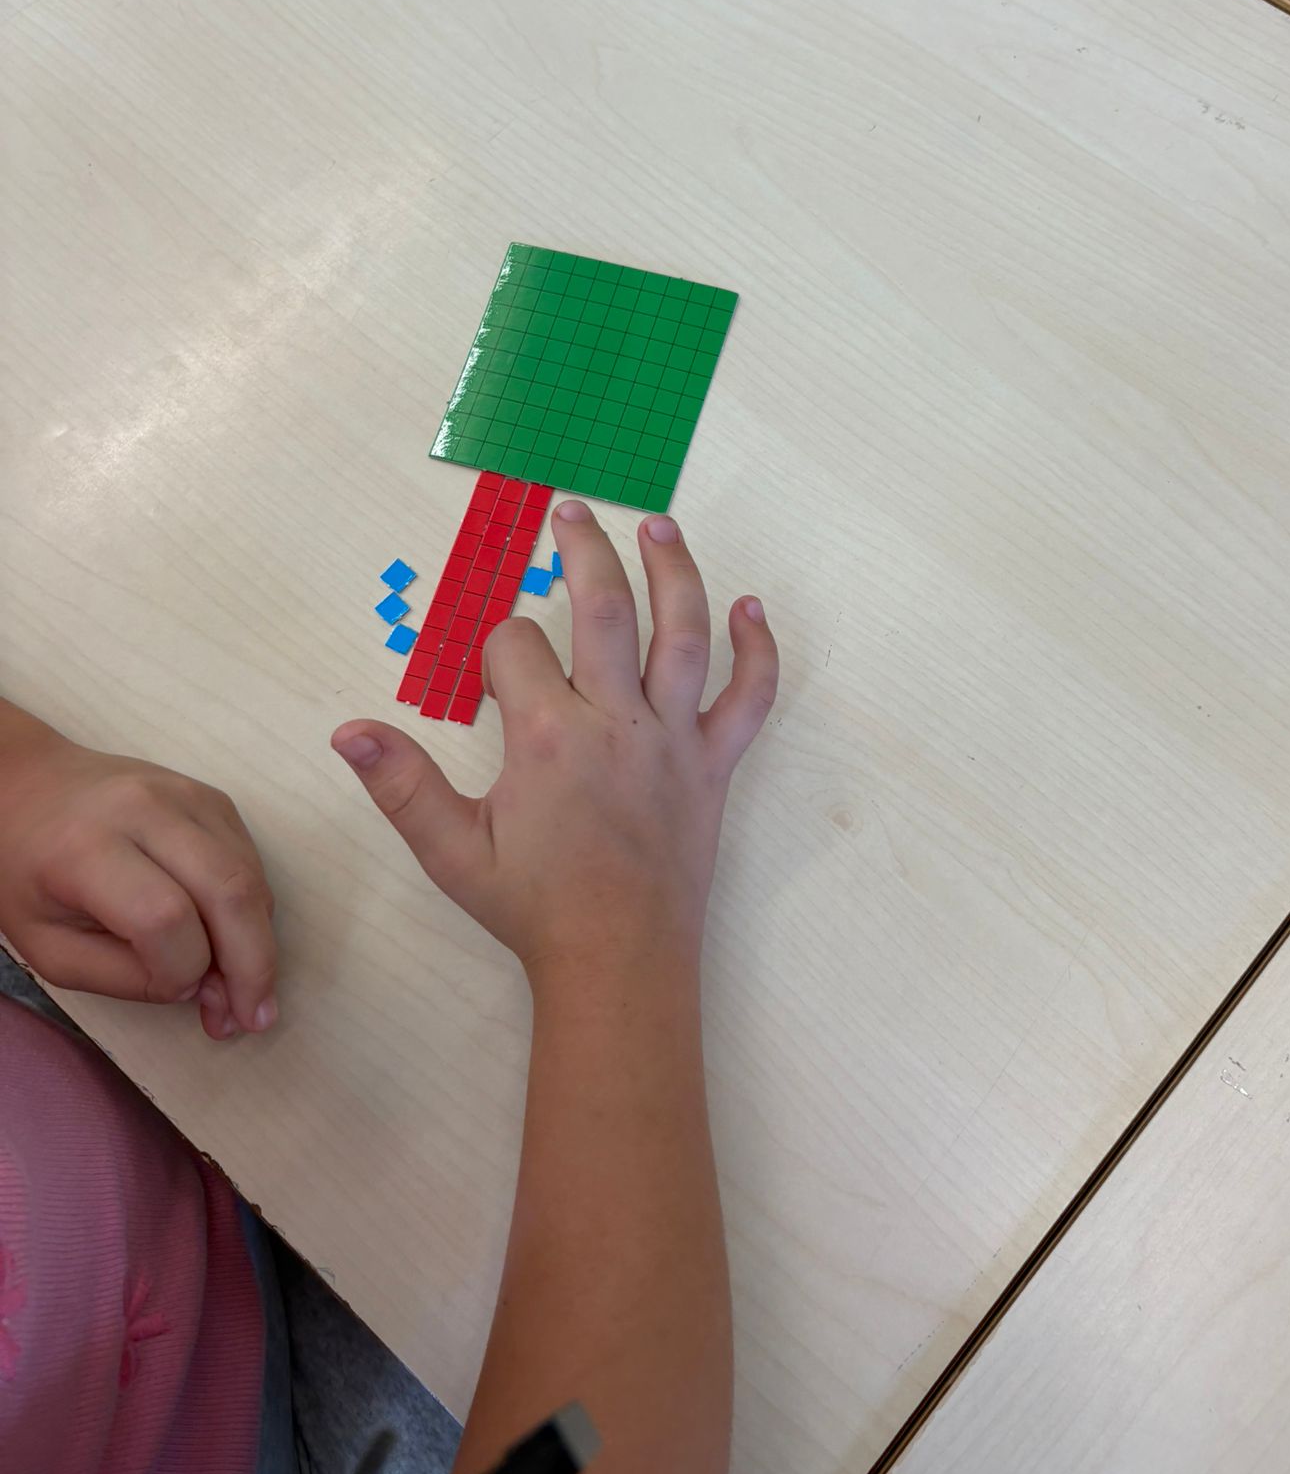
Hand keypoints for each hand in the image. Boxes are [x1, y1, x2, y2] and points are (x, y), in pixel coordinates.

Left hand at [0, 703, 278, 1038]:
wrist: (32, 789)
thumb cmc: (28, 875)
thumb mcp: (47, 946)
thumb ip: (120, 977)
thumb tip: (199, 987)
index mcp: (87, 849)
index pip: (164, 918)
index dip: (182, 970)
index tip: (175, 995)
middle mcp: (146, 810)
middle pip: (229, 891)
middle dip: (253, 965)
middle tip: (255, 1017)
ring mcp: (187, 796)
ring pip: (250, 878)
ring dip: (259, 942)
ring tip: (243, 989)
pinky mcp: (213, 798)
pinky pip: (250, 862)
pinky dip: (251, 910)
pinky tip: (231, 939)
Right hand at [331, 503, 776, 982]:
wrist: (620, 962)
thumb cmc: (535, 908)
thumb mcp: (453, 851)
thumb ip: (400, 784)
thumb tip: (347, 731)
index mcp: (549, 735)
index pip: (516, 647)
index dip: (496, 648)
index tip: (493, 674)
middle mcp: (617, 720)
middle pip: (604, 606)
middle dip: (583, 549)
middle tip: (570, 511)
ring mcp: (674, 738)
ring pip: (683, 631)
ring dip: (673, 569)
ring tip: (657, 524)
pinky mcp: (715, 764)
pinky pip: (749, 698)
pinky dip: (757, 649)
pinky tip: (751, 608)